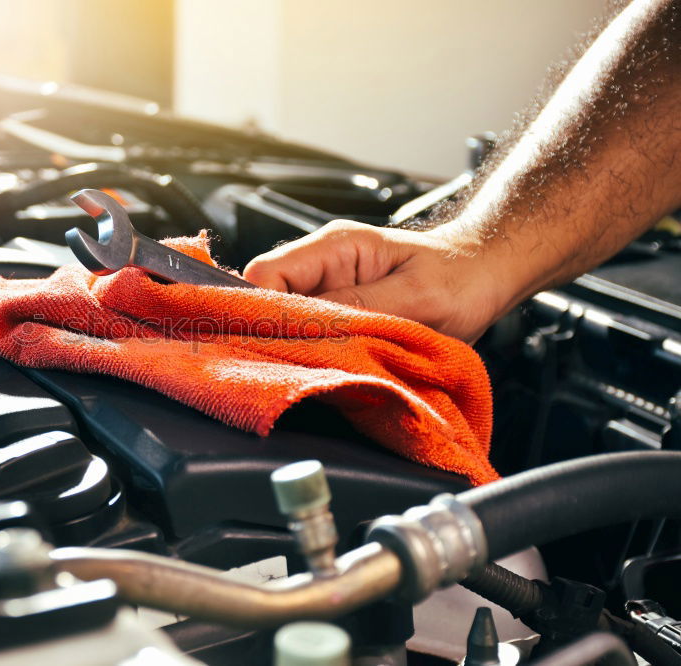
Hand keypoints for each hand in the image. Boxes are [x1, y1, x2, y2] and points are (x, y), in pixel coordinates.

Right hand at [243, 219, 510, 342]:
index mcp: (335, 246)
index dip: (262, 311)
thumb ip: (357, 308)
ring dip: (300, 348)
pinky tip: (334, 366)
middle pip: (267, 300)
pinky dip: (317, 354)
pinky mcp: (336, 313)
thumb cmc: (461, 278)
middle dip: (278, 335)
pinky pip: (310, 335)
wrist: (484, 275)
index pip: (265, 274)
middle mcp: (322, 264)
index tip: (278, 345)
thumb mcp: (416, 297)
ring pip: (285, 322)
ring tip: (324, 367)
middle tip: (302, 365)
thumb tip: (303, 326)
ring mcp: (326, 288)